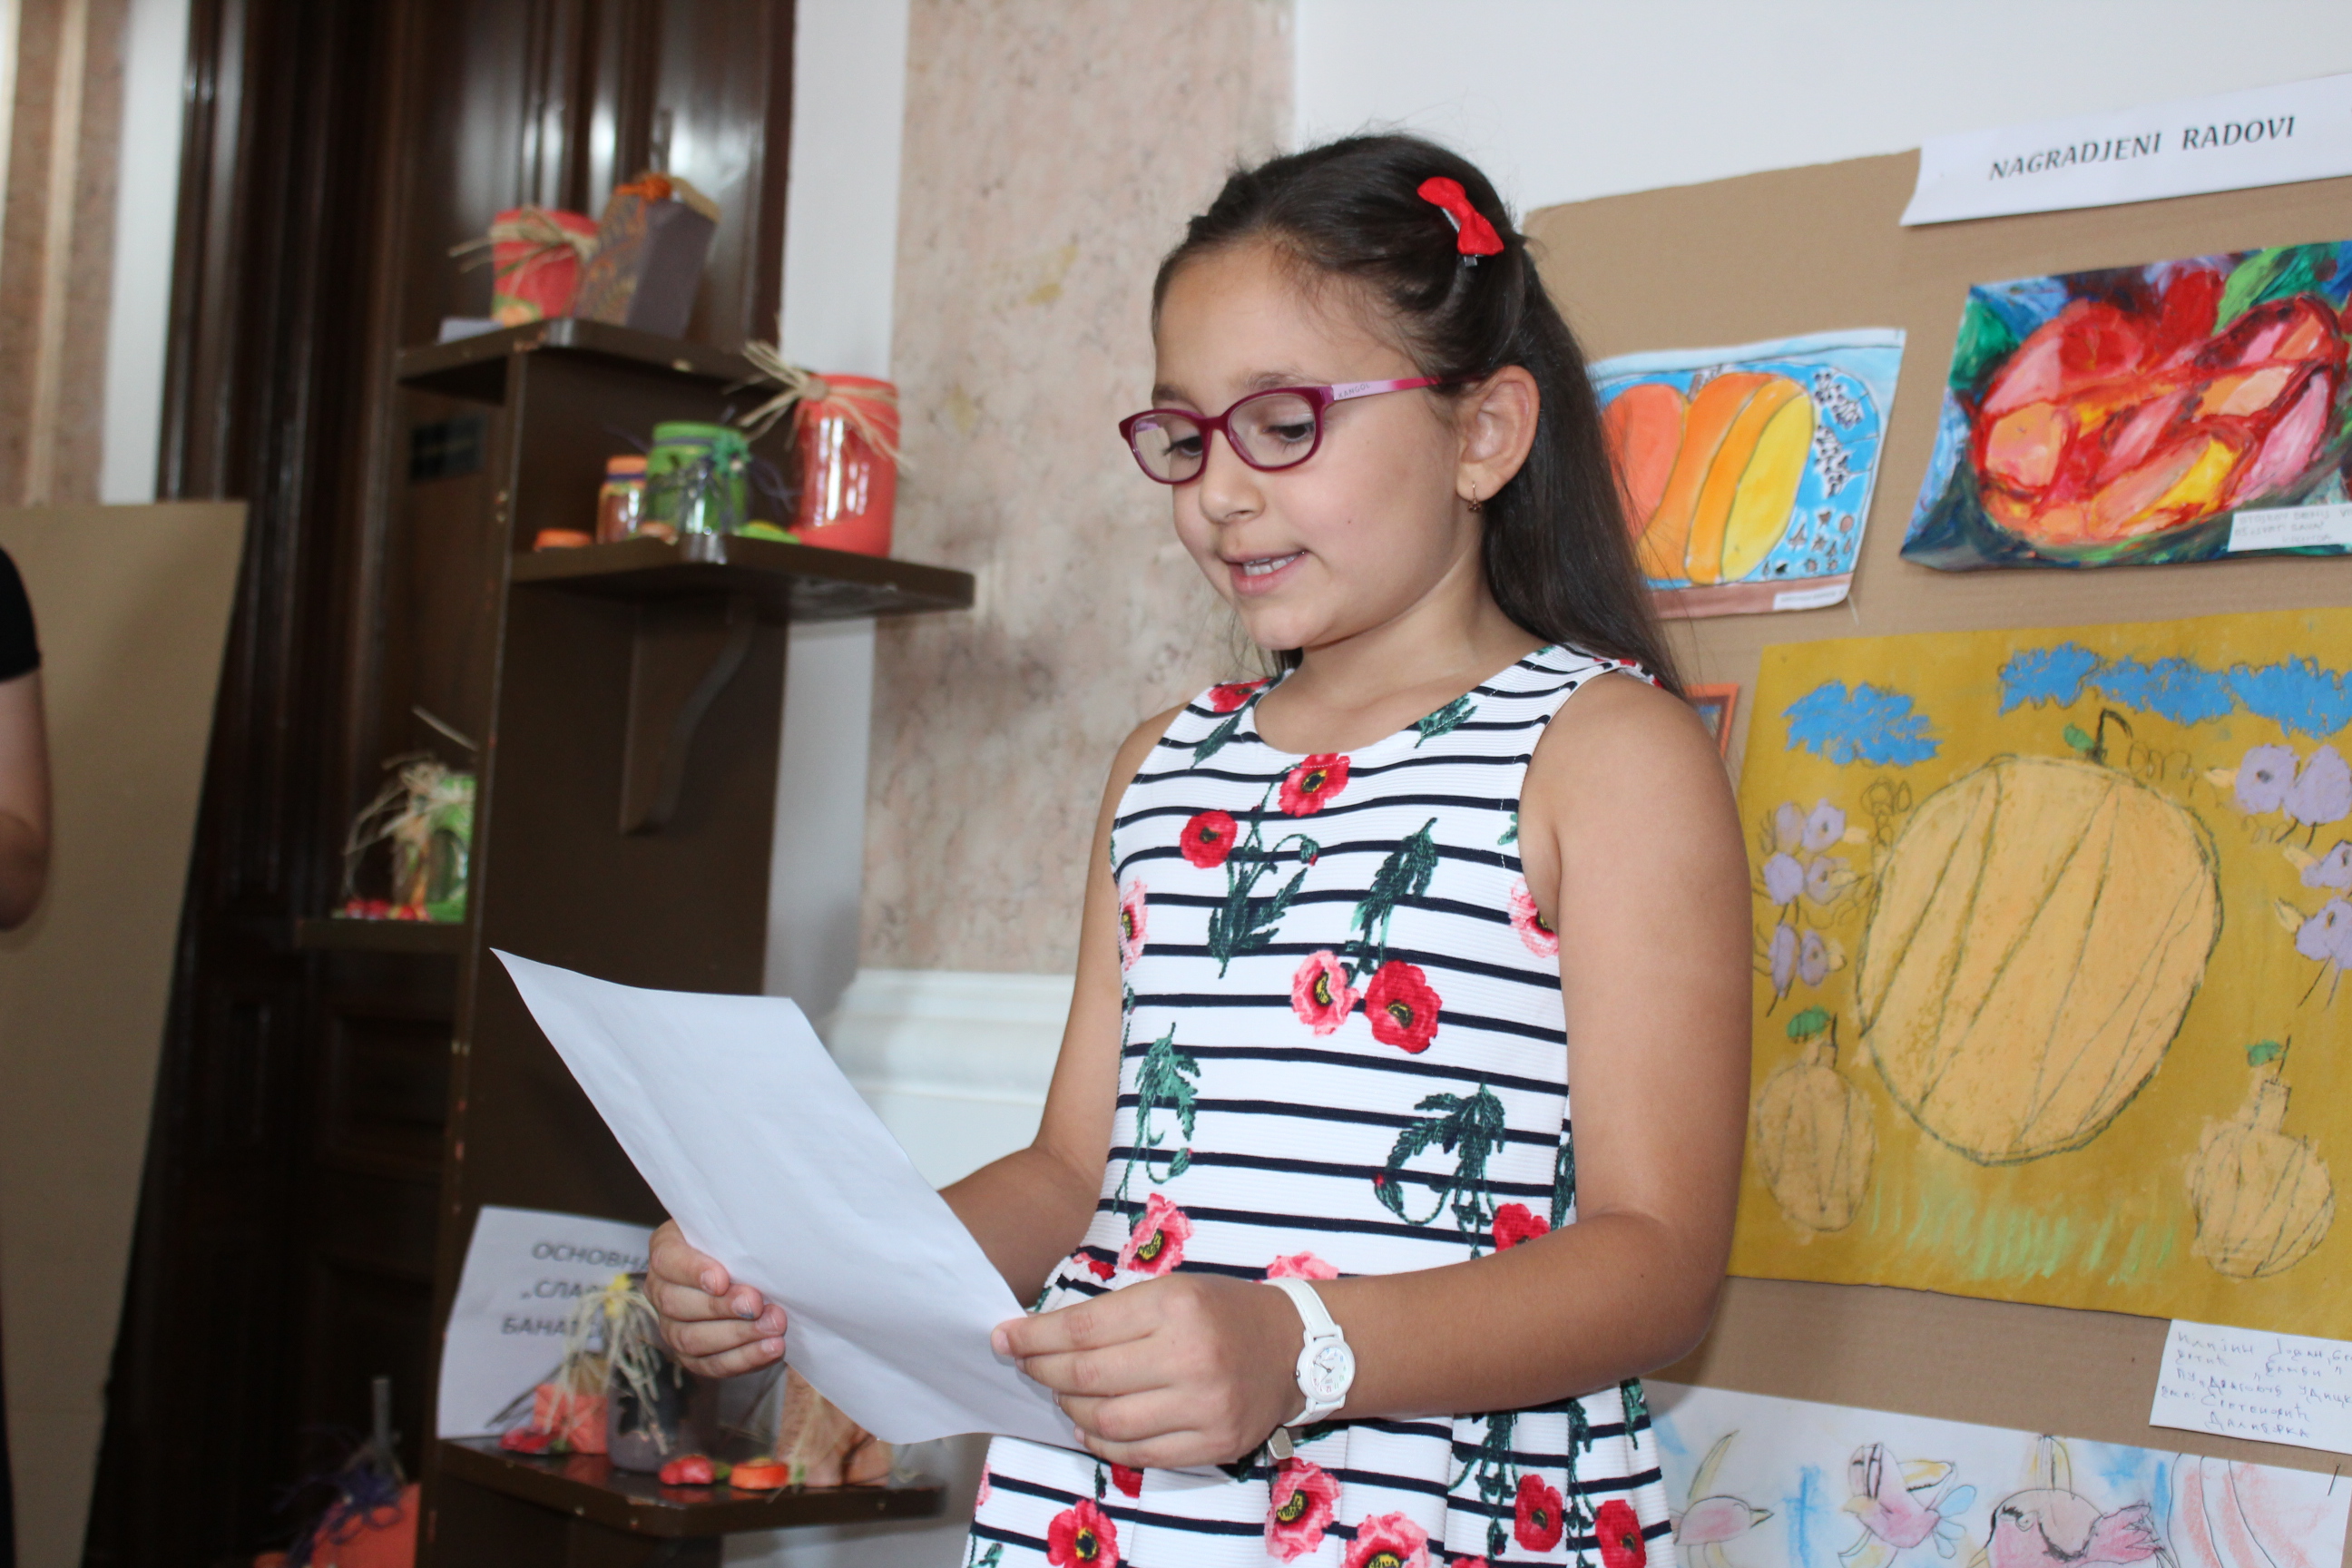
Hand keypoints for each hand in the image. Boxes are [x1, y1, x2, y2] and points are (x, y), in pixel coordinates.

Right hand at [645, 1219, 785, 1376]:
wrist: (753, 1271)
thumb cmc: (741, 1241)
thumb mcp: (736, 1228)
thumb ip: (739, 1231)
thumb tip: (760, 1239)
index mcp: (667, 1250)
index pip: (667, 1260)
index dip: (693, 1271)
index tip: (722, 1279)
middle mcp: (661, 1290)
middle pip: (678, 1305)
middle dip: (721, 1307)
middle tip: (757, 1304)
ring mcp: (672, 1326)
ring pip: (692, 1340)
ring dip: (737, 1335)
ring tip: (773, 1327)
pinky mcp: (692, 1355)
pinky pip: (712, 1364)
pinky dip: (744, 1359)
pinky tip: (771, 1349)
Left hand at [995, 1274, 1304, 1467]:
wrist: (1293, 1347)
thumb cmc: (1223, 1311)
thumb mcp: (1172, 1290)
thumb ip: (1113, 1313)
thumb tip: (1042, 1336)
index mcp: (1175, 1306)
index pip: (1083, 1328)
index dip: (1034, 1336)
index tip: (1005, 1338)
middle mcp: (1189, 1356)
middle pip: (1087, 1375)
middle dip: (1043, 1371)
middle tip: (1027, 1365)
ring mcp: (1204, 1406)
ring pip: (1106, 1420)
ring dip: (1070, 1408)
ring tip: (1063, 1393)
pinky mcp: (1214, 1443)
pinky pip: (1139, 1453)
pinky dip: (1103, 1441)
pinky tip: (1092, 1424)